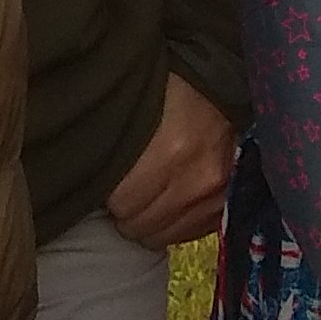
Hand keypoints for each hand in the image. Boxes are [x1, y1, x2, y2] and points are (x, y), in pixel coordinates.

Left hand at [105, 73, 238, 251]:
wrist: (226, 82)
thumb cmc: (173, 85)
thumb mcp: (138, 103)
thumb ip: (116, 140)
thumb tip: (92, 174)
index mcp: (171, 151)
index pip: (121, 203)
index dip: (108, 194)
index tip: (107, 182)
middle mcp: (197, 181)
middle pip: (142, 225)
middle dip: (126, 212)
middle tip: (122, 192)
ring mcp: (218, 197)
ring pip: (164, 237)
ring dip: (150, 222)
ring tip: (144, 199)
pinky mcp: (228, 205)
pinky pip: (190, 234)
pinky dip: (174, 224)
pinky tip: (167, 204)